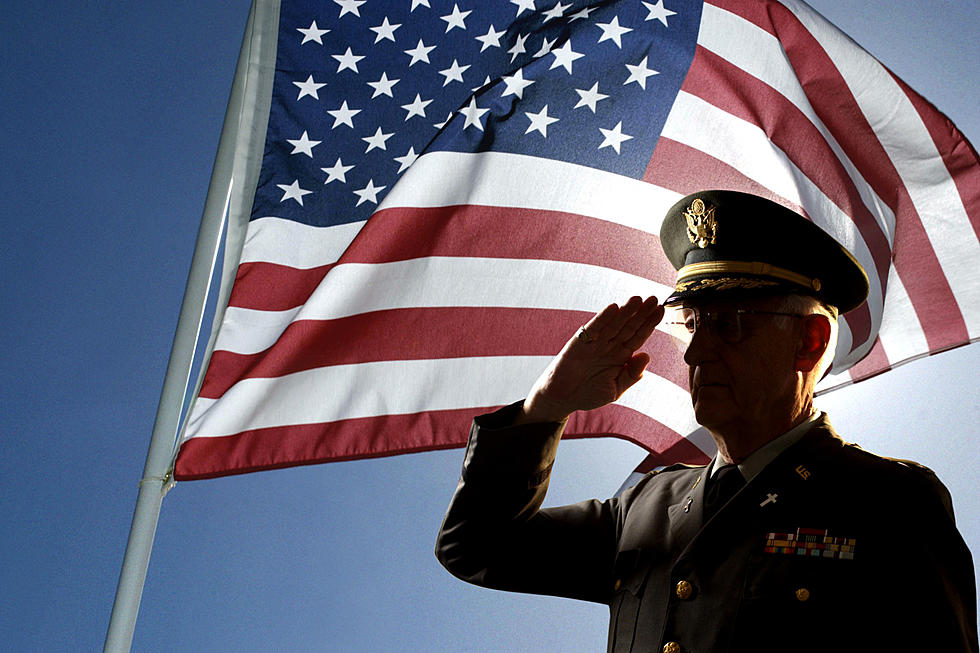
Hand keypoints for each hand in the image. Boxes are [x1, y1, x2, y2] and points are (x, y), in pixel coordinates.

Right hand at [517, 296, 664, 423]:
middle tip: (654, 299)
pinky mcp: (580, 343)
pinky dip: (603, 319)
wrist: (562, 399)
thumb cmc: (589, 394)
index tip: (661, 311)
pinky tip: (613, 308)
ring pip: (614, 324)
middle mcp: (609, 346)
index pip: (638, 336)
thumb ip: (632, 375)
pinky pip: (593, 329)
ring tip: (637, 299)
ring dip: (625, 312)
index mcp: (621, 356)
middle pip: (628, 326)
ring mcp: (595, 343)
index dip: (650, 324)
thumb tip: (647, 356)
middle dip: (641, 313)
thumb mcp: (616, 389)